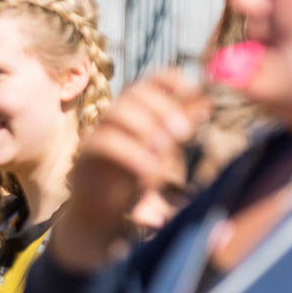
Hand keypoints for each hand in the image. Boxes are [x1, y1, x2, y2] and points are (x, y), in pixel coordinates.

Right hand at [58, 70, 207, 265]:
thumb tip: (206, 102)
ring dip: (144, 126)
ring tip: (165, 148)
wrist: (101, 212)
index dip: (169, 80)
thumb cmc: (132, 177)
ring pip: (116, 114)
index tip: (192, 91)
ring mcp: (97, 133)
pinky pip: (106, 144)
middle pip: (133, 94)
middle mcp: (113, 116)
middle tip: (184, 132)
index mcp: (134, 110)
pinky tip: (148, 170)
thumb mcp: (163, 150)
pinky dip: (130, 153)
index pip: (148, 81)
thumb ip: (179, 126)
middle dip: (162, 107)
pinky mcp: (85, 156)